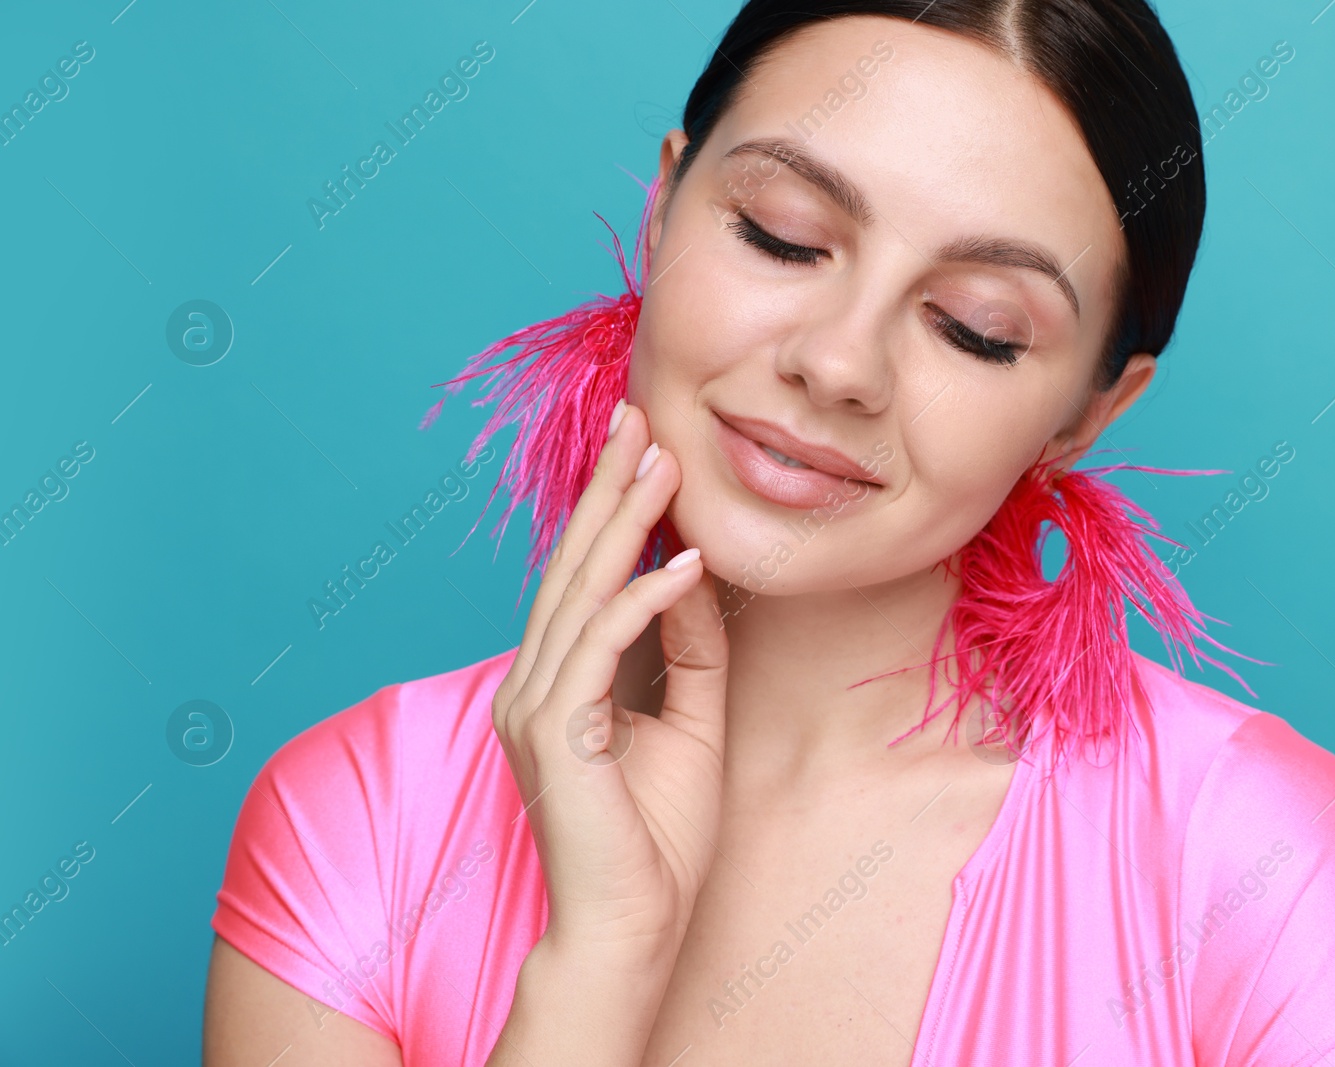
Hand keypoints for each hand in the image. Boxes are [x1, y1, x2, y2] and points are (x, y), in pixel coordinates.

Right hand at [491, 401, 729, 964]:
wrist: (632, 926)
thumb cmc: (654, 837)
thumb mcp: (689, 725)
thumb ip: (688, 654)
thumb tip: (689, 580)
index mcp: (556, 683)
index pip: (582, 580)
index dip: (609, 511)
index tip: (640, 448)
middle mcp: (533, 684)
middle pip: (572, 567)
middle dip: (607, 490)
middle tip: (636, 417)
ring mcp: (535, 706)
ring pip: (580, 592)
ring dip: (623, 523)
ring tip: (661, 462)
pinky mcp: (555, 733)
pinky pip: (600, 648)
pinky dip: (643, 601)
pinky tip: (683, 562)